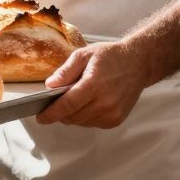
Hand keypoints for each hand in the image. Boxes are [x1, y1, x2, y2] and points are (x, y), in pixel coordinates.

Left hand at [34, 41, 157, 128]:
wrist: (138, 63)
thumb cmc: (110, 56)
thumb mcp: (83, 55)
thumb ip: (65, 71)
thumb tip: (49, 86)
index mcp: (94, 85)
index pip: (67, 105)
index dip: (51, 114)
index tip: (40, 118)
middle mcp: (104, 102)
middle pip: (72, 117)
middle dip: (60, 113)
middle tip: (55, 103)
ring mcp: (112, 113)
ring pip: (81, 122)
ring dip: (72, 115)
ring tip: (75, 99)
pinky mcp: (116, 119)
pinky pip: (92, 123)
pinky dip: (85, 117)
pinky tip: (88, 103)